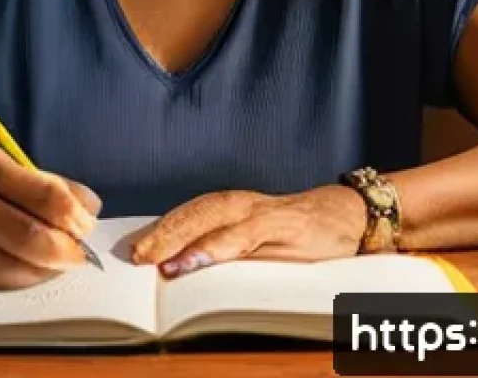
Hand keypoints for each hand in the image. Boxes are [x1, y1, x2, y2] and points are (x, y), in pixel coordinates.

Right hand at [0, 143, 101, 289]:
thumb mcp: (14, 171)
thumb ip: (56, 185)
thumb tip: (91, 207)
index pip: (45, 193)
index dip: (74, 214)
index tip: (87, 221)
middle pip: (33, 233)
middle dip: (68, 247)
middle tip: (82, 250)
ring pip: (20, 262)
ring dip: (52, 266)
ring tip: (64, 259)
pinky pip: (4, 279)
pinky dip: (31, 276)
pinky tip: (40, 269)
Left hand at [130, 185, 367, 276]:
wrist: (345, 216)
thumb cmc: (297, 236)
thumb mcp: (259, 245)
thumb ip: (228, 253)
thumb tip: (185, 273)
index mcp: (231, 209)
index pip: (187, 215)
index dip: (159, 229)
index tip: (131, 248)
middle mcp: (240, 204)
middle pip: (192, 213)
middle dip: (162, 233)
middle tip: (135, 256)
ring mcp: (260, 212)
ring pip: (212, 219)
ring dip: (181, 238)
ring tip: (157, 259)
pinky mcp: (281, 223)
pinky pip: (244, 234)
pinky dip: (218, 245)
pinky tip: (198, 258)